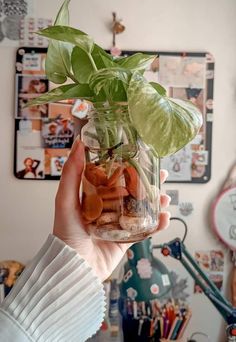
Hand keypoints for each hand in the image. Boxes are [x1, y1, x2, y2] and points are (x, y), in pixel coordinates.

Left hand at [53, 138, 170, 281]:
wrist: (74, 269)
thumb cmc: (66, 234)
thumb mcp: (66, 200)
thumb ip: (72, 173)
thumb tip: (78, 143)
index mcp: (93, 196)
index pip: (114, 176)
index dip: (129, 166)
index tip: (142, 157)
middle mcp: (107, 208)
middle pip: (132, 191)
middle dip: (148, 183)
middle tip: (162, 175)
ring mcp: (118, 224)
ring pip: (141, 209)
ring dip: (156, 202)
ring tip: (166, 197)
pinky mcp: (126, 240)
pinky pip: (145, 230)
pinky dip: (157, 224)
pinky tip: (165, 218)